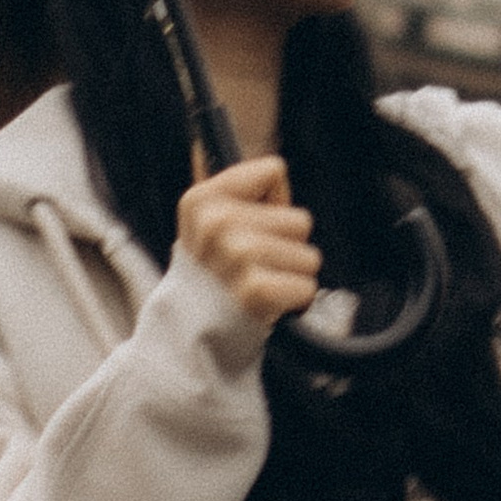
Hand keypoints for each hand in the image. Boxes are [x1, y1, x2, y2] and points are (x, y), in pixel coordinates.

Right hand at [177, 157, 321, 325]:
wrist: (191, 334)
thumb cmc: (212, 275)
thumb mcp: (207, 222)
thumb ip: (241, 189)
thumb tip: (275, 166)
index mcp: (202, 199)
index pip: (273, 171)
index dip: (273, 201)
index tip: (251, 224)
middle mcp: (217, 223)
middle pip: (300, 220)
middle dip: (286, 245)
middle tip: (255, 265)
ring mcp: (237, 255)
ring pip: (309, 256)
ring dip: (291, 275)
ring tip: (260, 284)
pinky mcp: (257, 289)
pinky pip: (307, 287)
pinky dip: (294, 301)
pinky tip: (268, 304)